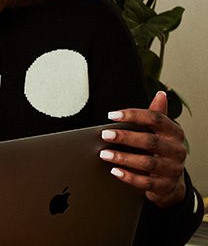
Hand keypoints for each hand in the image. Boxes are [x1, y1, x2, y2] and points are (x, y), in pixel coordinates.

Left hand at [99, 91, 186, 207]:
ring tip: (104, 154)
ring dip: (123, 158)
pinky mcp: (166, 186)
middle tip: (105, 134)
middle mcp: (177, 150)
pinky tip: (115, 171)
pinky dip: (129, 176)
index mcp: (174, 133)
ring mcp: (173, 169)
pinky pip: (146, 182)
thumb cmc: (161, 152)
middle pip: (150, 141)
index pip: (156, 119)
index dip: (133, 115)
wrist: (172, 183)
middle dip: (125, 137)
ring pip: (147, 162)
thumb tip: (161, 95)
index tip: (111, 115)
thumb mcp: (161, 134)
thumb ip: (157, 115)